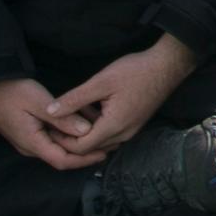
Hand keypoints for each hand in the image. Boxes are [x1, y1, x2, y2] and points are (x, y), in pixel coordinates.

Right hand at [0, 75, 97, 171]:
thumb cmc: (10, 91)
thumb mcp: (38, 101)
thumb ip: (62, 118)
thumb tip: (86, 132)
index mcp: (31, 143)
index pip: (62, 160)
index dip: (84, 159)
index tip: (103, 153)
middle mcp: (30, 147)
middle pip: (61, 157)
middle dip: (84, 153)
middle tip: (107, 144)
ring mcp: (28, 141)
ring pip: (57, 149)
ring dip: (76, 144)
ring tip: (99, 135)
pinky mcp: (28, 133)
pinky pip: (51, 140)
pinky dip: (67, 136)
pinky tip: (80, 125)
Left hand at [43, 34, 200, 163]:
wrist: (167, 66)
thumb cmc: (135, 71)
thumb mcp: (100, 81)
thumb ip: (74, 98)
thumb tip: (50, 111)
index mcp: (113, 127)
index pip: (81, 148)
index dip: (62, 140)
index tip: (49, 126)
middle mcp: (123, 135)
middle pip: (90, 148)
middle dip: (71, 138)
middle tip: (55, 121)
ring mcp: (130, 131)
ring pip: (100, 142)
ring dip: (84, 132)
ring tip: (71, 113)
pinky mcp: (134, 125)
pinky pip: (110, 134)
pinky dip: (97, 127)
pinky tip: (90, 109)